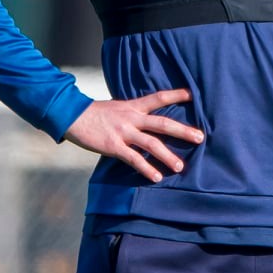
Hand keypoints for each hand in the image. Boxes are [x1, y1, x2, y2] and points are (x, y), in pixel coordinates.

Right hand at [64, 88, 204, 182]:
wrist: (72, 115)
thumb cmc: (95, 114)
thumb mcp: (117, 108)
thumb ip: (132, 114)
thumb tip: (146, 121)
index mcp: (133, 106)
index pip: (159, 98)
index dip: (176, 95)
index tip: (193, 95)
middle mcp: (132, 118)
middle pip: (162, 123)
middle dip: (183, 131)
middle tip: (200, 137)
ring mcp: (123, 132)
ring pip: (151, 144)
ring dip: (167, 156)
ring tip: (180, 167)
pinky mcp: (113, 146)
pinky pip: (134, 159)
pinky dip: (146, 168)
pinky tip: (156, 177)